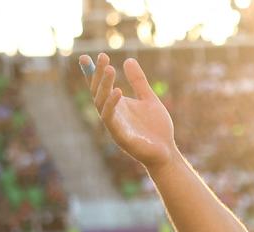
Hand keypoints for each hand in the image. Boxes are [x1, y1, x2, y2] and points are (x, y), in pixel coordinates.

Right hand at [79, 53, 176, 170]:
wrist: (167, 152)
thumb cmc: (157, 129)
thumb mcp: (149, 99)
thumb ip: (138, 82)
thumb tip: (129, 60)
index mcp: (117, 105)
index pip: (100, 86)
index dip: (92, 73)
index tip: (86, 57)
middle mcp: (112, 114)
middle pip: (98, 91)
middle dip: (98, 75)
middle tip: (102, 57)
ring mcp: (114, 125)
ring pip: (101, 103)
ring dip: (104, 86)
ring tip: (109, 69)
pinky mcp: (120, 136)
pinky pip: (111, 119)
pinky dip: (112, 105)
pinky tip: (117, 91)